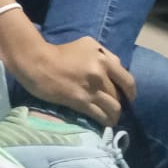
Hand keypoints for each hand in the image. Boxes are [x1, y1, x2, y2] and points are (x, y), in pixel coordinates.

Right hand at [8, 37, 135, 127]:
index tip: (128, 97)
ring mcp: (91, 88)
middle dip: (119, 103)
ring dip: (114, 115)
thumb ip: (104, 55)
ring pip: (113, 107)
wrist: (38, 62)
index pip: (126, 78)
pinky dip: (106, 121)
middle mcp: (101, 72)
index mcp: (103, 57)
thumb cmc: (59, 52)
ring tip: (112, 119)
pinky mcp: (81, 101)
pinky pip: (100, 115)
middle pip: (118, 94)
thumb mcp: (86, 45)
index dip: (130, 91)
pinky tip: (105, 123)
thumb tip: (116, 68)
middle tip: (114, 108)